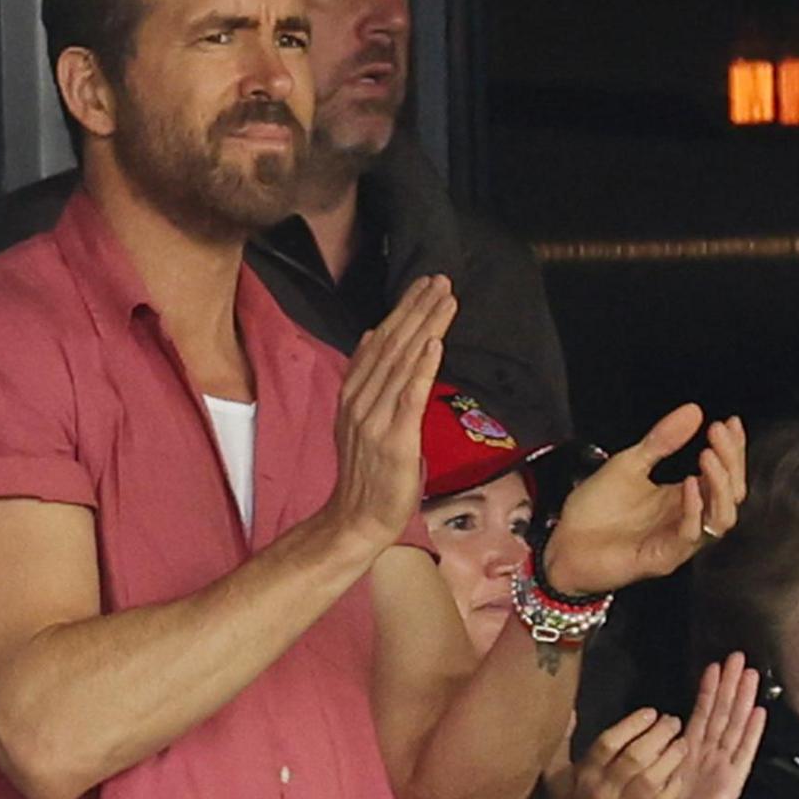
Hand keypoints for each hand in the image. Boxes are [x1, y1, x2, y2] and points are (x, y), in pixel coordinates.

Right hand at [321, 277, 455, 554]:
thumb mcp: (362, 417)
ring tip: (444, 298)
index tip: (424, 284)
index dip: (404, 310)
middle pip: (393, 344)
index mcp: (354, 393)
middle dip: (418, 308)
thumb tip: (372, 337)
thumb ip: (368, 378)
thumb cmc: (368, 472)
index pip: (382, 341)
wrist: (356, 518)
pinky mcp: (395, 440)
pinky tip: (435, 343)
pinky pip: (409, 397)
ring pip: (403, 363)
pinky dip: (422, 368)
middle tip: (440, 279)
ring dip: (425, 327)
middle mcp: (362, 400)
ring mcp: (376, 419)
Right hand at [528, 708, 691, 798]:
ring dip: (670, 758)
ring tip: (682, 742)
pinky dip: (673, 786)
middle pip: (634, 758)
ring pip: (651, 780)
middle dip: (658, 736)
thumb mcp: (554, 774)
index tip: (651, 712)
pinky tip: (681, 772)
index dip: (632, 725)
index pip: (609, 743)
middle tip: (672, 721)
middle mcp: (604, 790)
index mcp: (585, 774)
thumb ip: (563, 740)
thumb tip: (569, 709)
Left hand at [542, 409, 745, 596]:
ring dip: (720, 486)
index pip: (724, 474)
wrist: (564, 545)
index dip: (733, 449)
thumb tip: (693, 411)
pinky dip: (694, 509)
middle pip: (731, 495)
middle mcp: (687, 519)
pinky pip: (690, 535)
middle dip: (731, 462)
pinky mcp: (663, 558)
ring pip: (721, 519)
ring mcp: (678, 541)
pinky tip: (689, 484)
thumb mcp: (628, 464)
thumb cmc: (595, 510)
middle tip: (718, 433)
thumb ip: (661, 440)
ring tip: (708, 456)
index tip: (730, 422)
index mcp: (684, 497)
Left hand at [638, 653, 766, 798]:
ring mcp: (723, 765)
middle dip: (731, 685)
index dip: (709, 688)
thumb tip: (657, 717)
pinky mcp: (732, 782)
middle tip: (739, 657)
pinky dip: (751, 733)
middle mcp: (708, 753)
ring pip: (734, 726)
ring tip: (751, 675)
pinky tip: (759, 712)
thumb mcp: (651, 768)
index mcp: (690, 749)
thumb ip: (658, 744)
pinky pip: (743, 753)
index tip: (714, 664)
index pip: (702, 712)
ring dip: (743, 700)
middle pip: (723, 712)